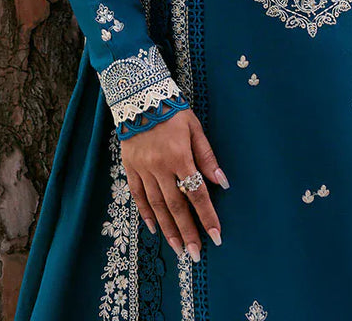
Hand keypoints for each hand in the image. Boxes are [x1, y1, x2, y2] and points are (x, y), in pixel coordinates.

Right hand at [121, 107, 228, 262]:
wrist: (139, 97)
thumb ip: (207, 156)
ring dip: (168, 229)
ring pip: (156, 206)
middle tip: (195, 254)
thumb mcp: (194, 128)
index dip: (207, 216)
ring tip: (178, 249)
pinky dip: (145, 214)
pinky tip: (154, 229)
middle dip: (187, 232)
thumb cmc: (172, 111)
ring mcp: (143, 169)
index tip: (216, 236)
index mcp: (179, 157)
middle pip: (175, 206)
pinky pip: (138, 196)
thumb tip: (222, 182)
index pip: (196, 193)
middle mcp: (160, 167)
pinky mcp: (130, 168)